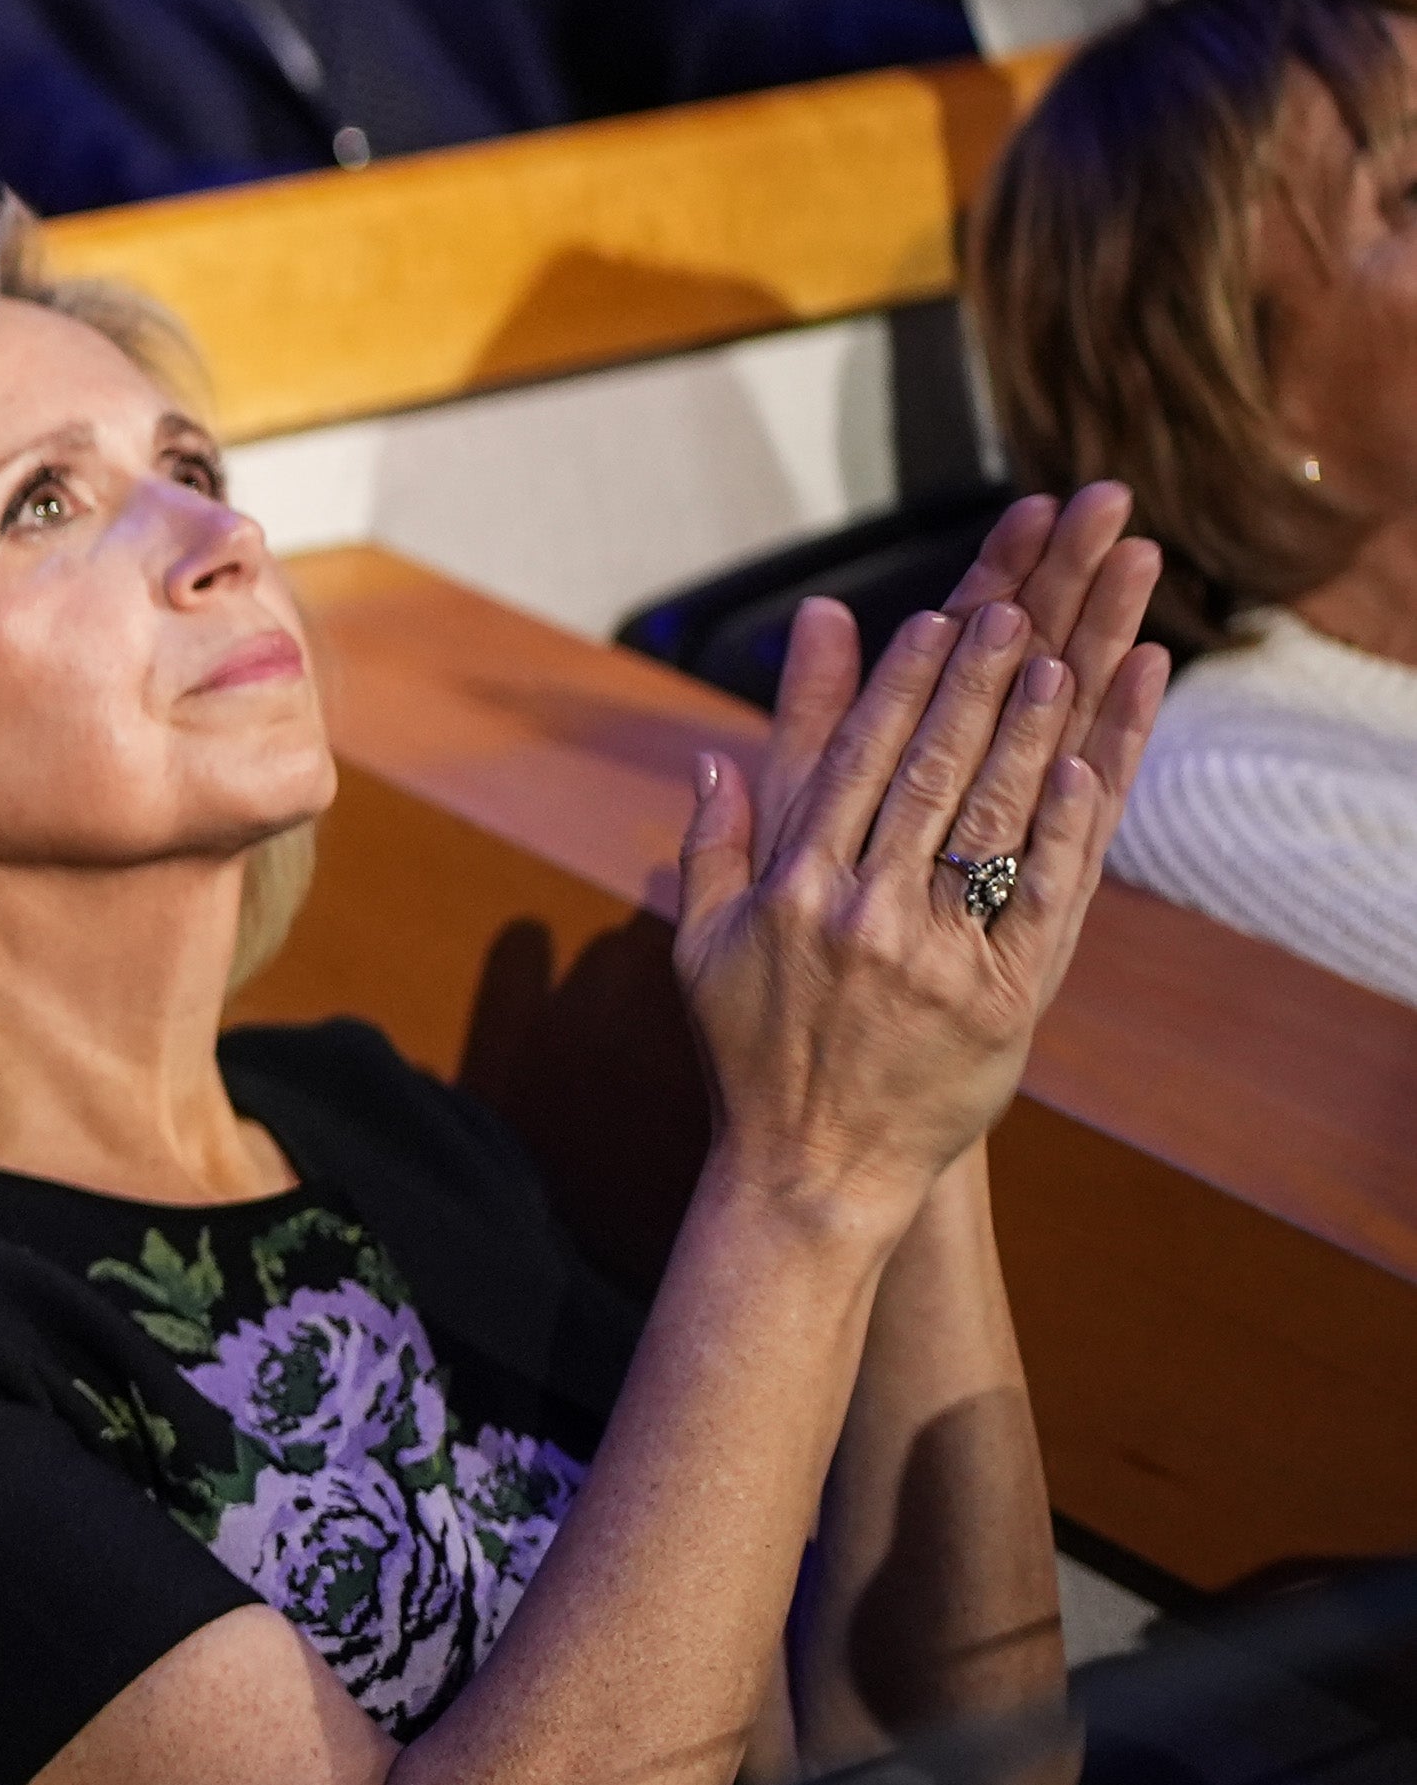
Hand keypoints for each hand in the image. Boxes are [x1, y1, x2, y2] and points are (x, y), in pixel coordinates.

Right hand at [675, 525, 1168, 1257]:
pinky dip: (1062, 830)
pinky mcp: (999, 1000)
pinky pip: (1040, 899)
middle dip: (970, 685)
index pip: (853, 762)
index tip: (931, 622)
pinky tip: (1082, 770)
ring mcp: (933, 956)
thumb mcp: (702, 946)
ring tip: (1056, 663)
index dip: (896, 687)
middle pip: (927, 772)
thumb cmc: (752, 1055)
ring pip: (986, 820)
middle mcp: (861, 912)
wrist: (811, 1170)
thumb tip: (714, 757)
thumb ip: (712, 846)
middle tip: (1009, 613)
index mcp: (793, 890)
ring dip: (1024, 734)